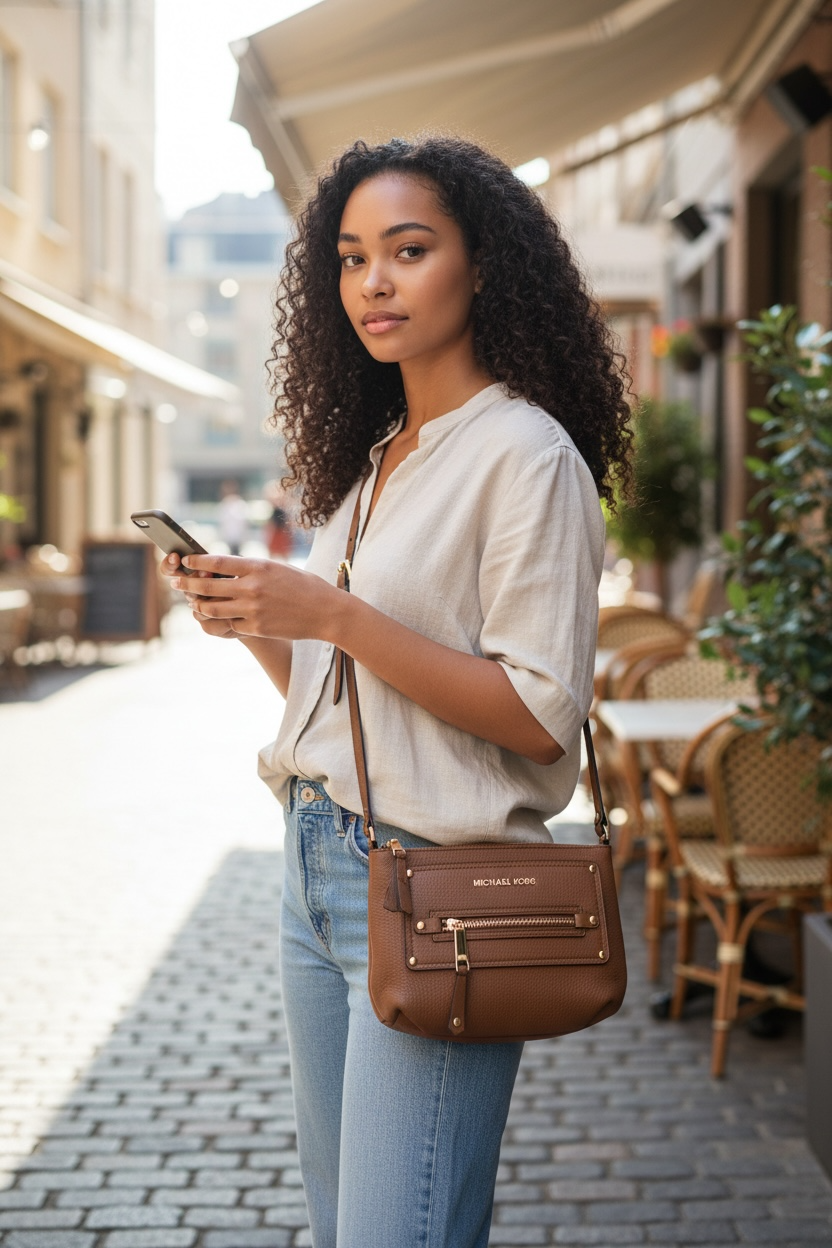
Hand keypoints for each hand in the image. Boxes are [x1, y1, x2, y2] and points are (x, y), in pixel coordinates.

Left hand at [169, 554, 340, 641]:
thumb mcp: (278, 568)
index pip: (217, 562)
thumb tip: (226, 568)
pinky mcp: (257, 627)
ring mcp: (253, 609)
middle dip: (187, 584)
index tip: (185, 560)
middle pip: (208, 586)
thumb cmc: (305, 586)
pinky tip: (225, 617)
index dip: (197, 561)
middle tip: (176, 582)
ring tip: (194, 602)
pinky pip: (232, 624)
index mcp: (258, 566)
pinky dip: (227, 620)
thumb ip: (253, 569)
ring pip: (213, 608)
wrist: (326, 612)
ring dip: (200, 605)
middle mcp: (252, 587)